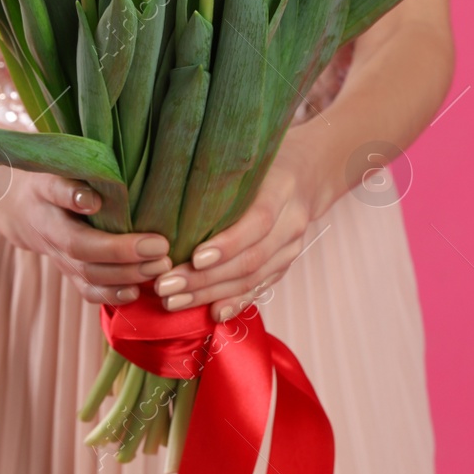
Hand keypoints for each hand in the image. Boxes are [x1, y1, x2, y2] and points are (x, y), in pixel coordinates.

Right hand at [0, 171, 170, 305]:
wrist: (21, 208)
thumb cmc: (43, 185)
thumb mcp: (50, 177)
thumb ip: (68, 188)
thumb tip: (93, 200)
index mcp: (51, 223)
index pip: (83, 244)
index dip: (118, 248)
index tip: (155, 241)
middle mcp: (57, 249)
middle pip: (92, 267)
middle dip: (131, 264)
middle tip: (165, 255)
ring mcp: (64, 265)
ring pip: (93, 283)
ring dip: (129, 280)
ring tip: (161, 269)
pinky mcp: (72, 273)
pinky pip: (90, 293)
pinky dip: (114, 296)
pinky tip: (139, 291)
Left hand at [153, 155, 327, 321]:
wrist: (307, 173)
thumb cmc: (264, 162)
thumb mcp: (248, 159)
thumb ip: (222, 177)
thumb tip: (171, 197)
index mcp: (282, 190)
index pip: (259, 222)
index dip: (229, 243)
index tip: (195, 258)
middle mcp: (292, 223)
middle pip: (250, 259)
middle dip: (205, 278)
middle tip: (166, 286)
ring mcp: (290, 248)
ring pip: (252, 279)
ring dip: (211, 294)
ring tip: (174, 301)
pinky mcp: (284, 265)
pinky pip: (260, 288)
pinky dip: (236, 302)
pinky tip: (212, 314)